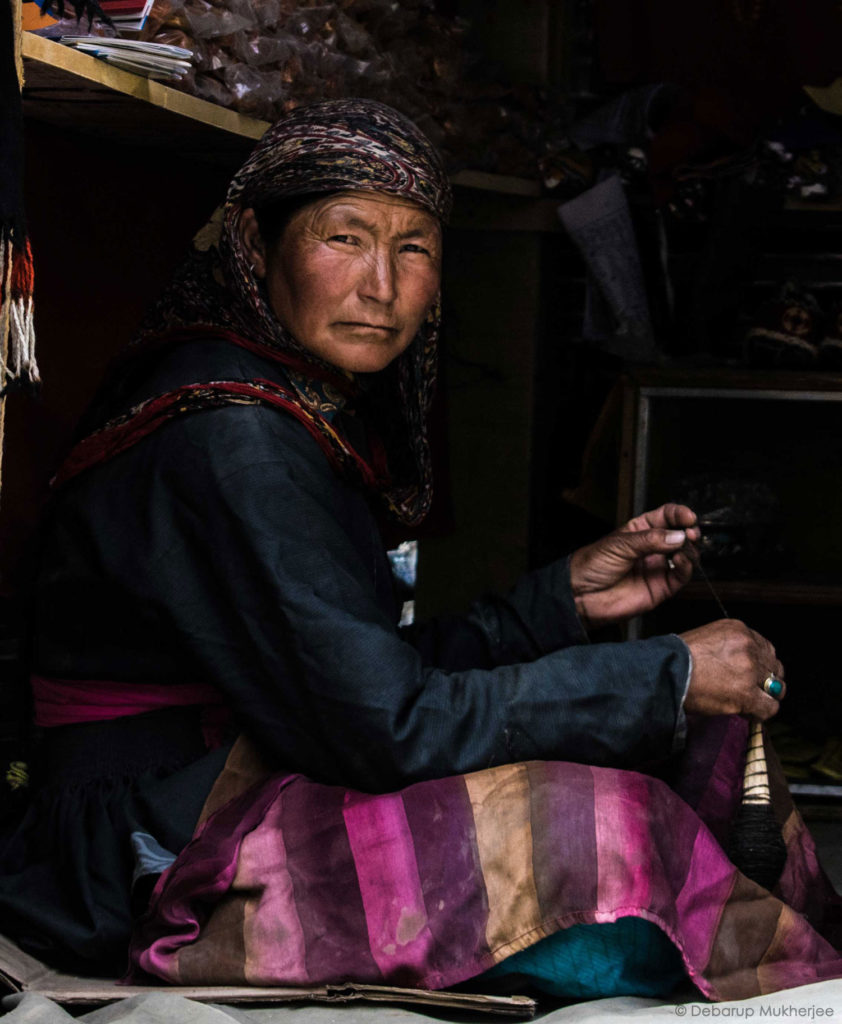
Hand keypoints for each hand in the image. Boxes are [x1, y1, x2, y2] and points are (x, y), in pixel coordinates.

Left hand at [569, 503, 700, 628]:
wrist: (582, 595)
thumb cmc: (592, 565)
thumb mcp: (620, 544)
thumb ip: (650, 540)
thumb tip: (677, 536)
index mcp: (640, 530)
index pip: (666, 516)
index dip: (679, 514)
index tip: (688, 517)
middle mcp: (653, 548)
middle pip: (680, 535)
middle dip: (689, 531)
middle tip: (690, 532)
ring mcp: (658, 567)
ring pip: (686, 555)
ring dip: (689, 549)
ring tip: (683, 547)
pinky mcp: (661, 587)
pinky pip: (681, 576)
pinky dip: (686, 567)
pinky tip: (680, 560)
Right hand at [681, 619, 785, 719]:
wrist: (665, 673)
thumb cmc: (677, 658)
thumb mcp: (706, 639)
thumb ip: (730, 648)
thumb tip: (741, 667)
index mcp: (739, 630)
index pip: (766, 648)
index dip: (760, 665)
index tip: (751, 675)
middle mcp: (748, 646)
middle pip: (774, 667)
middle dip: (765, 681)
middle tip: (751, 690)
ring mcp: (749, 670)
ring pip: (776, 688)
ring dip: (765, 697)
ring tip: (748, 703)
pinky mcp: (746, 693)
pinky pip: (769, 708)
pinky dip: (760, 714)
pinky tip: (747, 713)